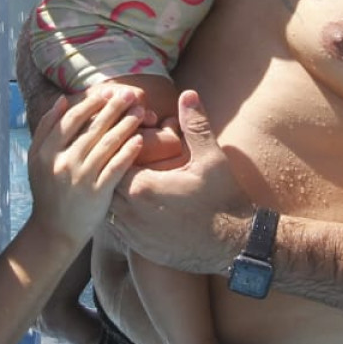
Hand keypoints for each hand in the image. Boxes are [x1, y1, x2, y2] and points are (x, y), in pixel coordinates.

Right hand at [26, 86, 145, 247]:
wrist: (54, 230)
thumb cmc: (48, 190)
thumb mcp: (36, 159)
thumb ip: (46, 128)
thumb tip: (63, 100)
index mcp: (46, 151)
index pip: (72, 119)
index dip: (91, 103)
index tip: (107, 92)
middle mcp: (63, 163)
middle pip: (93, 128)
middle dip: (114, 108)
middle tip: (130, 94)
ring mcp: (81, 178)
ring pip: (107, 144)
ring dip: (126, 125)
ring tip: (139, 113)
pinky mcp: (97, 193)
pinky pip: (116, 167)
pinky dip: (128, 152)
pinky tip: (140, 140)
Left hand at [109, 90, 254, 274]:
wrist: (236, 247)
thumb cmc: (224, 201)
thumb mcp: (212, 158)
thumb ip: (195, 125)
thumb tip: (187, 94)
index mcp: (142, 188)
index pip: (113, 160)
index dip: (118, 147)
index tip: (129, 140)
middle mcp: (131, 214)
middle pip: (106, 183)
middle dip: (113, 169)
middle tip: (125, 157)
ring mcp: (134, 235)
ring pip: (109, 207)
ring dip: (114, 193)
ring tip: (126, 179)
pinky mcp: (141, 249)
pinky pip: (118, 228)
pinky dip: (121, 214)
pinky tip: (133, 205)